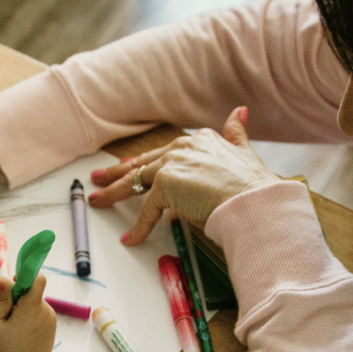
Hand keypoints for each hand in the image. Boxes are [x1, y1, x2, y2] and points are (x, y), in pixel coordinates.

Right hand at [0, 274, 56, 351]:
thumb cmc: (4, 348)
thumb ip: (1, 298)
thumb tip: (1, 276)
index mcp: (31, 309)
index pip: (38, 280)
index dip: (26, 276)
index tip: (14, 283)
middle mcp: (46, 311)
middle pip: (34, 290)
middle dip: (20, 295)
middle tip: (7, 313)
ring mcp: (51, 319)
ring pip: (36, 301)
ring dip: (24, 307)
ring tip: (14, 326)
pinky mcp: (52, 325)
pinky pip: (40, 311)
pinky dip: (30, 315)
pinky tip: (22, 331)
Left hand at [89, 106, 281, 244]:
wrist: (255, 202)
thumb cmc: (254, 187)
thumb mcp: (246, 153)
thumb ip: (237, 134)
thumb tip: (240, 112)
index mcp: (200, 140)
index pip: (163, 152)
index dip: (144, 161)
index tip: (128, 166)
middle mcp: (183, 147)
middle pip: (142, 163)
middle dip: (117, 172)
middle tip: (98, 178)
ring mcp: (172, 164)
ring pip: (135, 181)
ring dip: (113, 193)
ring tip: (97, 202)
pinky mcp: (166, 185)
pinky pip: (146, 210)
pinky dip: (138, 227)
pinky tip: (131, 238)